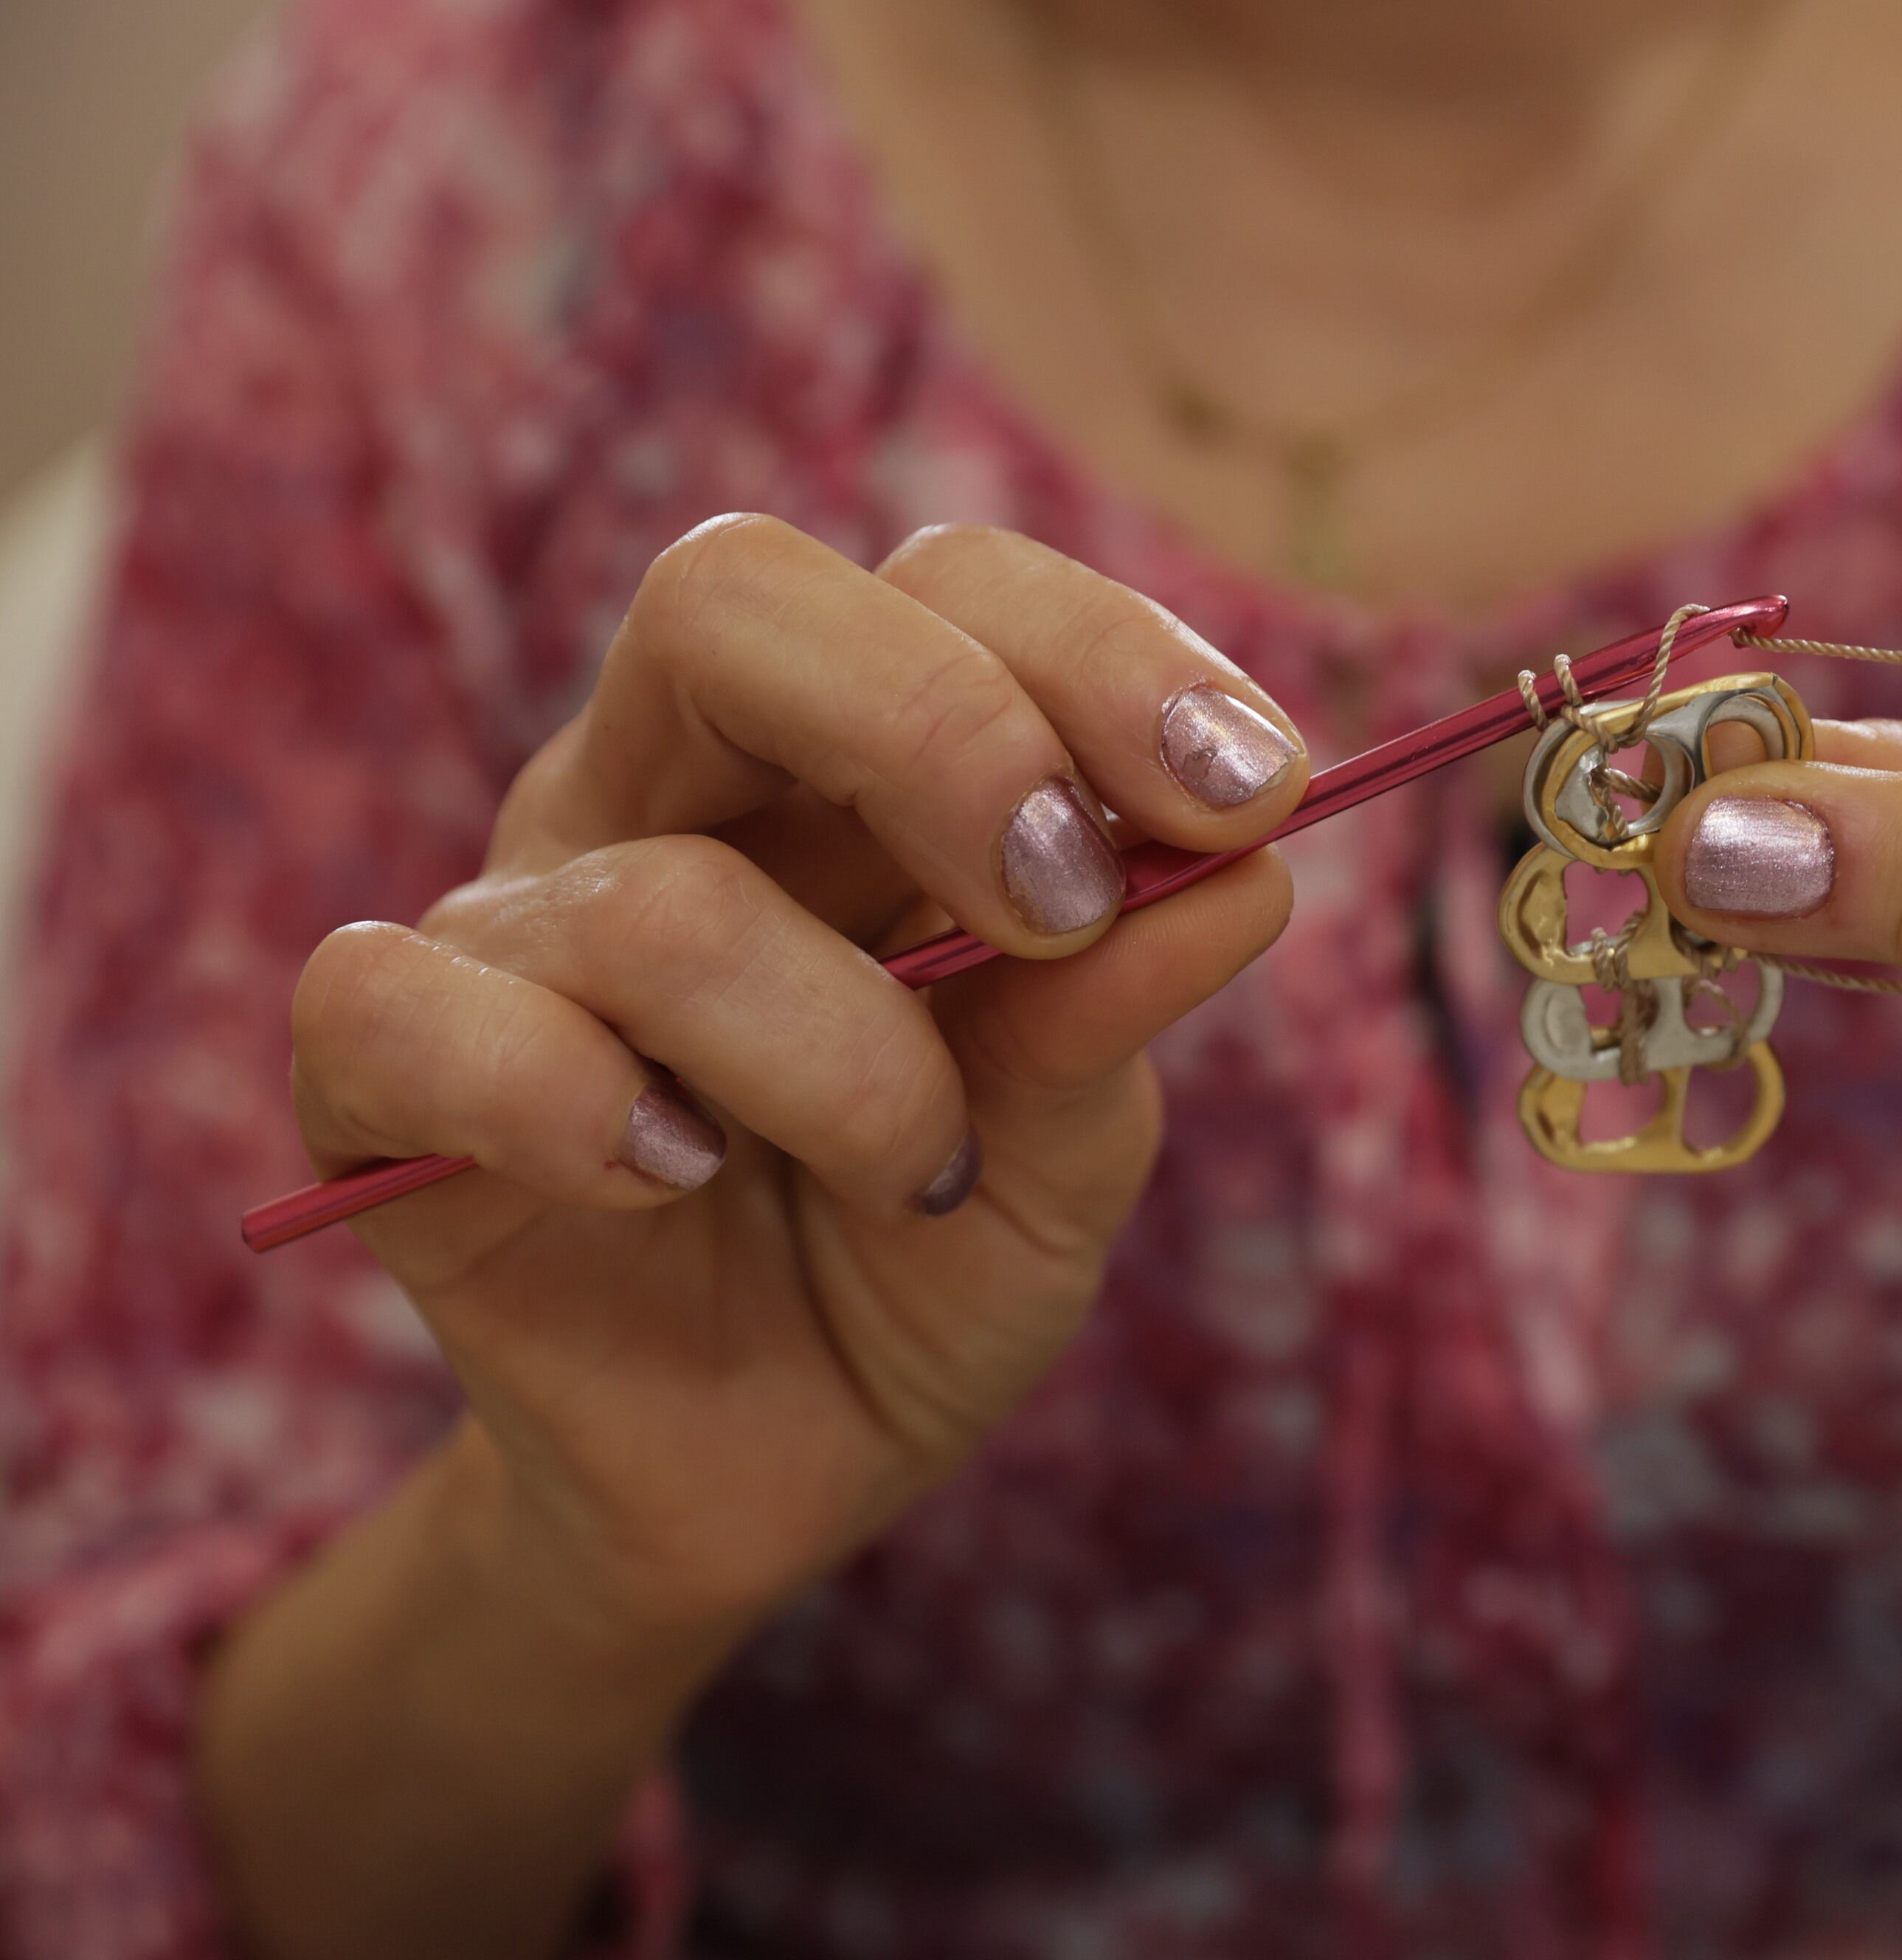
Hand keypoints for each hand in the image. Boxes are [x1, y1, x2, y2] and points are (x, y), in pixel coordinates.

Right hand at [284, 515, 1304, 1650]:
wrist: (779, 1469)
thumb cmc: (927, 1264)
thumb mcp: (1067, 1155)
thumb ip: (1120, 1013)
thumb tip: (1247, 876)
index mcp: (844, 772)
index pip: (946, 586)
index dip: (1102, 653)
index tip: (1255, 791)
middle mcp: (666, 796)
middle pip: (733, 599)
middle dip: (942, 737)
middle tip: (1061, 911)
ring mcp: (517, 924)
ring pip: (654, 898)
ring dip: (844, 1059)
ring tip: (917, 1175)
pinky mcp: (384, 1077)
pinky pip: (402, 1012)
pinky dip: (566, 1106)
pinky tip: (675, 1180)